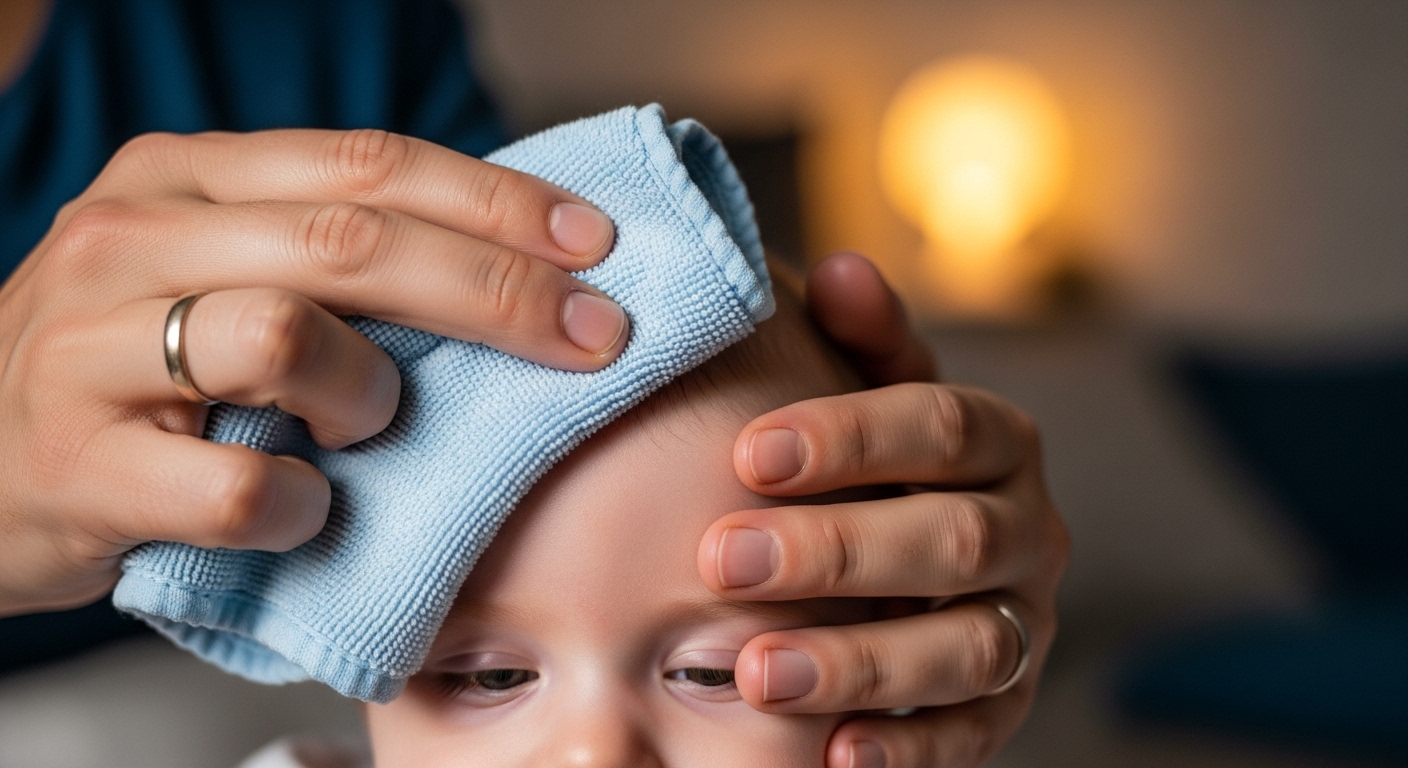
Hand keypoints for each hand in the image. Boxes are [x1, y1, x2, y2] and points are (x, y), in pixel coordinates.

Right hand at [0, 129, 624, 616]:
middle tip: (591, 336)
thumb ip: (331, 254)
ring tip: (360, 426)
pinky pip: (238, 486)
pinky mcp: (77, 466)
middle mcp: (131, 239)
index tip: (594, 243)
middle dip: (498, 290)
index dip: (497, 202)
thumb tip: (513, 260)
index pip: (368, 165)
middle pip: (352, 243)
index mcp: (183, 179)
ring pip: (285, 337)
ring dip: (368, 394)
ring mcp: (89, 349)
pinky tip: (302, 508)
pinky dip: (301, 507)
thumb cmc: (134, 373)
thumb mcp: (218, 273)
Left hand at [701, 253, 1068, 767]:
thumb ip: (858, 341)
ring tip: (756, 672)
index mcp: (997, 441)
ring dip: (862, 662)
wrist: (915, 560)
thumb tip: (837, 270)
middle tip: (725, 559)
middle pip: (952, 539)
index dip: (851, 438)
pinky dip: (908, 748)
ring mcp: (1025, 622)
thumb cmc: (867, 464)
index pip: (942, 427)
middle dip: (837, 552)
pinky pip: (973, 734)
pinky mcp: (1007, 706)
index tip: (749, 453)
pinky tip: (834, 756)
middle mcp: (1029, 529)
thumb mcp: (866, 394)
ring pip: (967, 646)